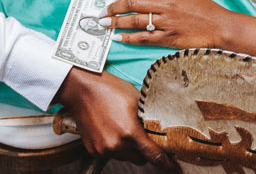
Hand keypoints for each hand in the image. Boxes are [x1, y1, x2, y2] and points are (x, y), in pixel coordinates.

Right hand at [53, 69, 175, 168]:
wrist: (82, 90)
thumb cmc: (109, 90)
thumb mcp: (136, 100)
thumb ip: (147, 118)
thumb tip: (158, 129)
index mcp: (130, 132)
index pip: (153, 155)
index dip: (166, 163)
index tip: (173, 167)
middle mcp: (117, 145)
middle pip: (140, 159)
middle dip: (144, 151)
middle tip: (143, 137)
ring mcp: (103, 149)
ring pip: (125, 157)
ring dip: (128, 149)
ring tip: (123, 129)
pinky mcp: (93, 150)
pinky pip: (111, 154)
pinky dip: (114, 147)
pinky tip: (111, 130)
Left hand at [107, 0, 241, 49]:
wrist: (220, 26)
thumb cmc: (205, 9)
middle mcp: (164, 4)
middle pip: (130, 4)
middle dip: (112, 8)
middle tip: (102, 12)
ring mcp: (165, 22)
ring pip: (133, 21)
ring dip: (115, 22)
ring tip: (103, 24)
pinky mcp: (167, 38)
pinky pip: (142, 38)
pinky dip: (128, 38)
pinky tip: (118, 38)